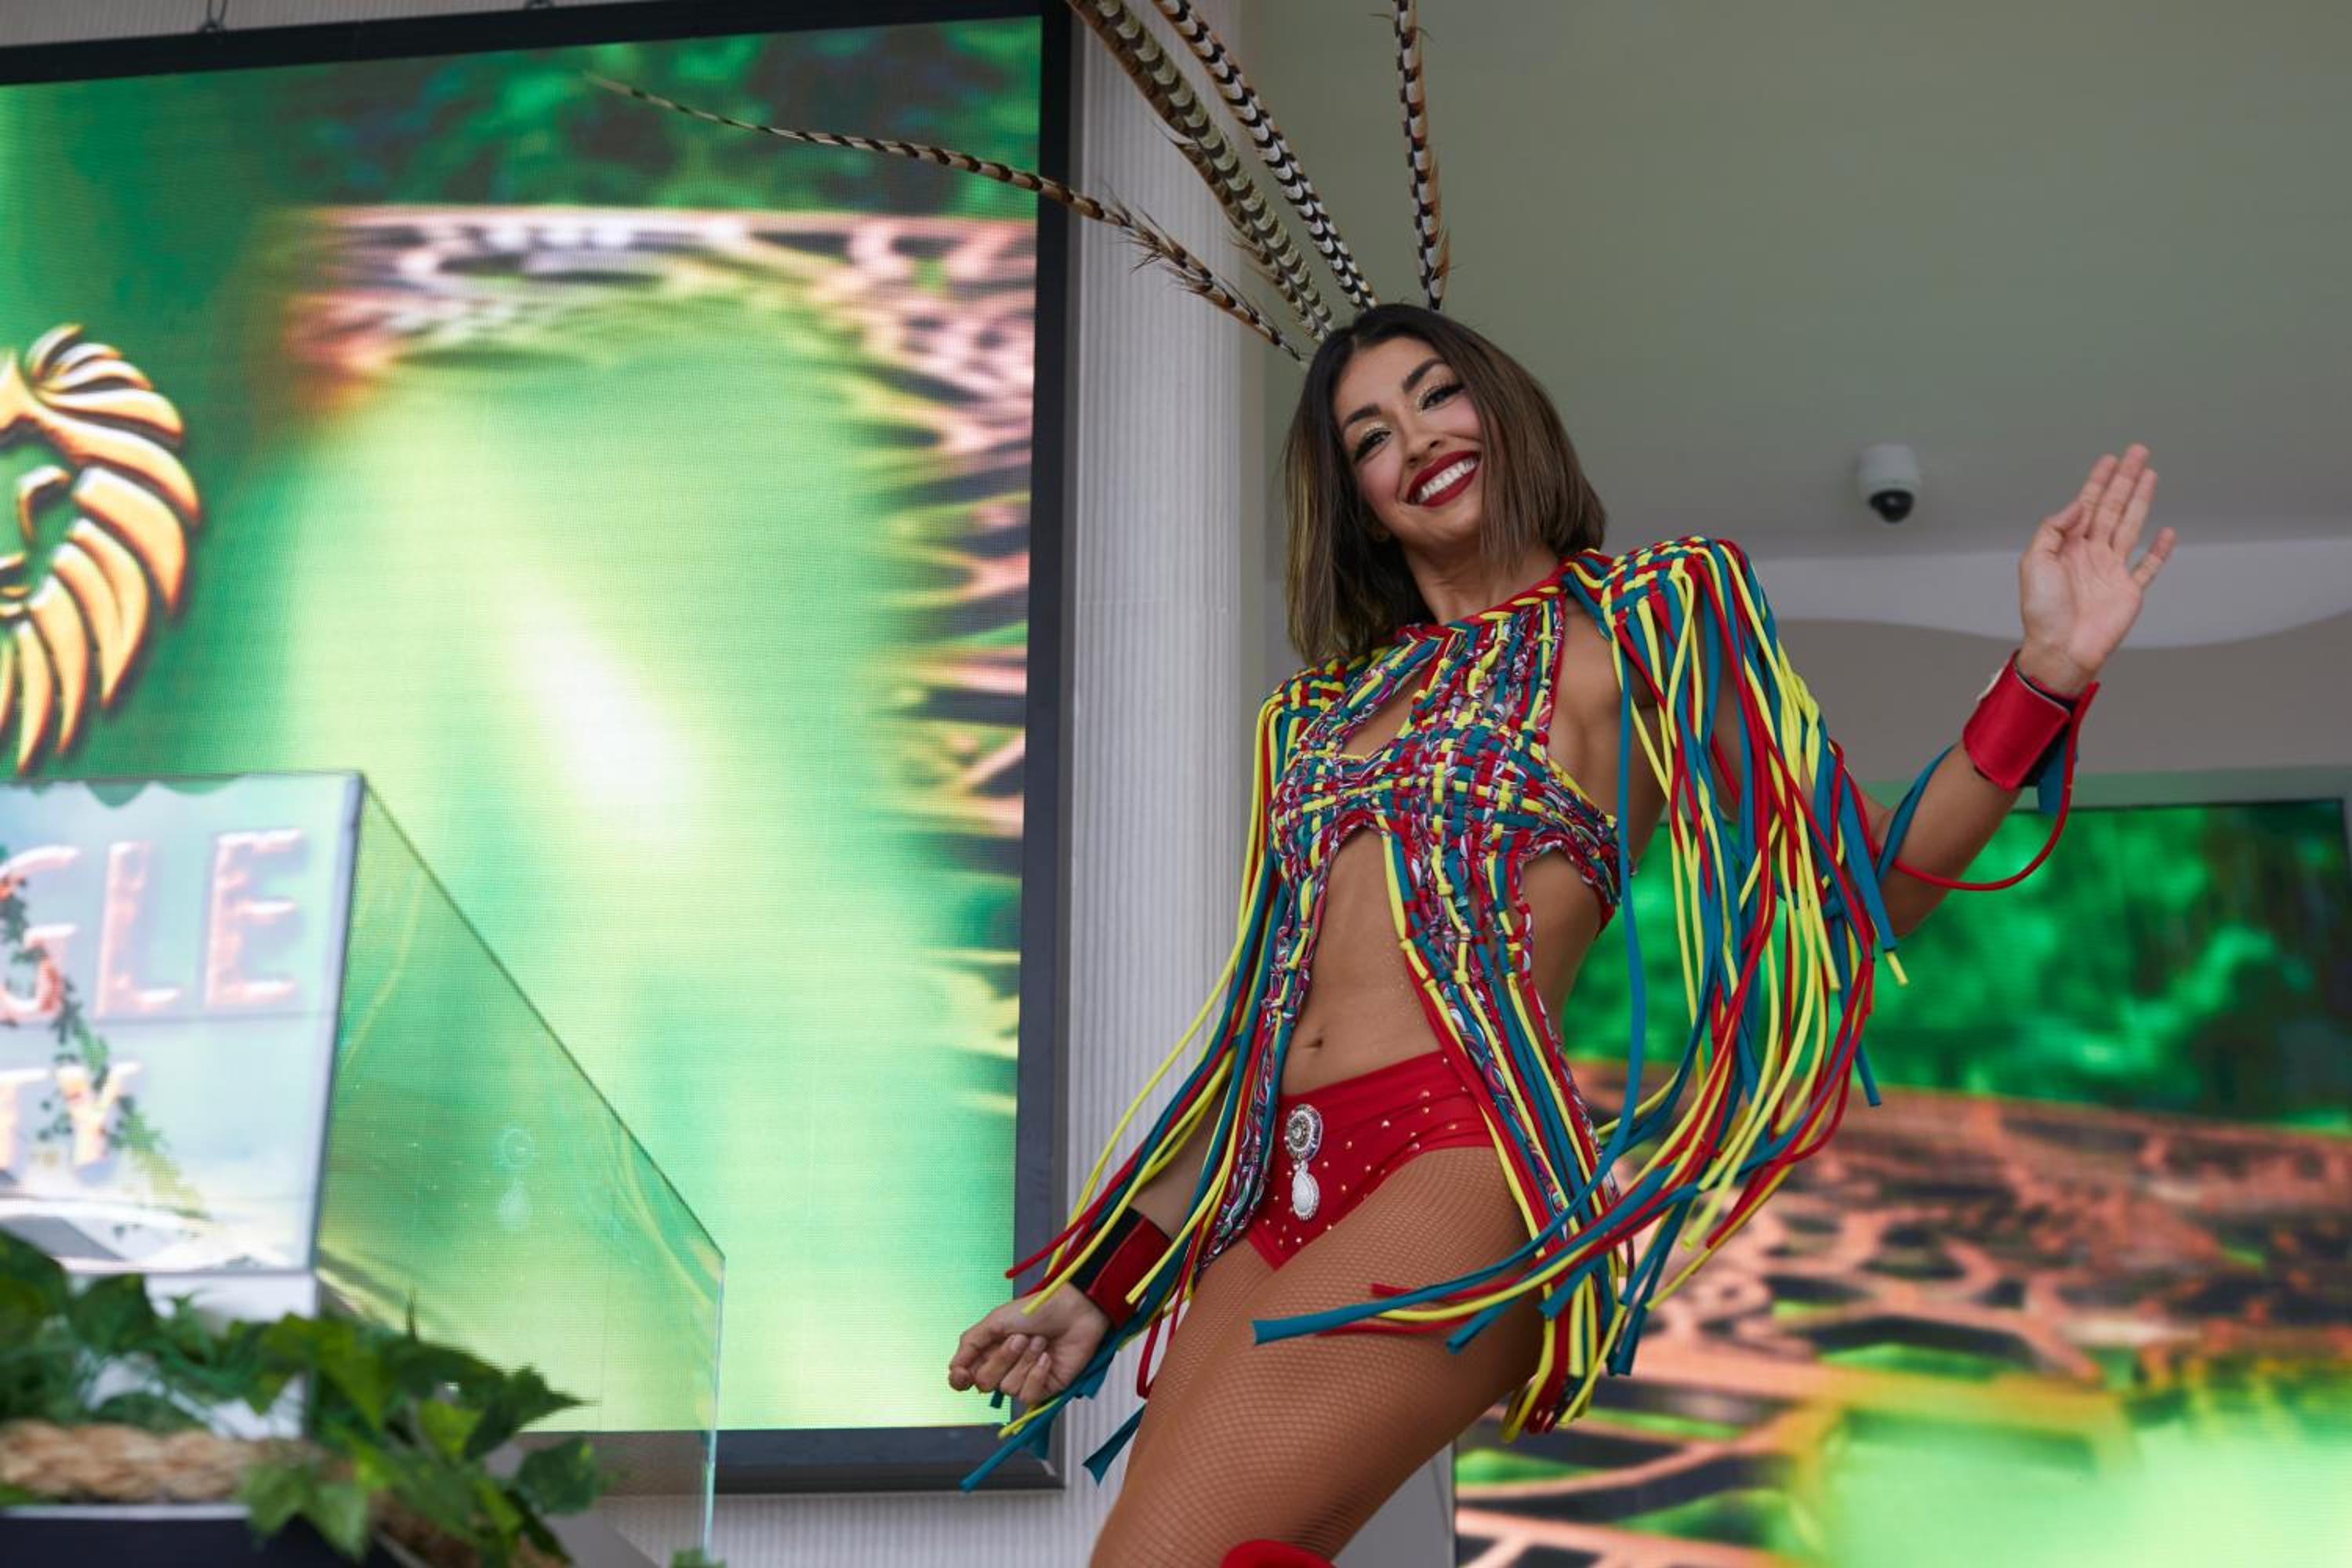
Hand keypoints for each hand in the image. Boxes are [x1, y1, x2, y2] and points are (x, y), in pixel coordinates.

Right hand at [948, 1288, 1109, 1406]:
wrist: (1073, 1311)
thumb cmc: (1036, 1310)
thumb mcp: (996, 1320)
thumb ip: (970, 1344)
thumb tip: (952, 1369)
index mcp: (988, 1351)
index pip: (964, 1379)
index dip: (960, 1380)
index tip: (962, 1373)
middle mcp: (1003, 1368)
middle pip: (985, 1383)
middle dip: (1003, 1358)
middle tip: (1021, 1337)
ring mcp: (1023, 1379)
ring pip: (1008, 1388)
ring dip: (1025, 1361)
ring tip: (1040, 1341)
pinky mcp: (1044, 1389)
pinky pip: (1028, 1395)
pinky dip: (1037, 1374)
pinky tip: (1047, 1357)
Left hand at [2016, 443, 2175, 693]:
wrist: (2061, 648)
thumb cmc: (2042, 611)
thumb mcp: (2035, 562)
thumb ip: (2053, 529)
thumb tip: (2078, 504)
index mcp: (2067, 546)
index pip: (2086, 505)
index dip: (2098, 481)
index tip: (2109, 458)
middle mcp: (2091, 554)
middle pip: (2112, 508)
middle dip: (2125, 479)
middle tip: (2138, 451)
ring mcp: (2112, 571)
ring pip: (2131, 527)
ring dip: (2141, 501)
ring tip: (2151, 475)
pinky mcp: (2129, 592)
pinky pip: (2148, 567)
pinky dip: (2160, 551)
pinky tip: (2168, 532)